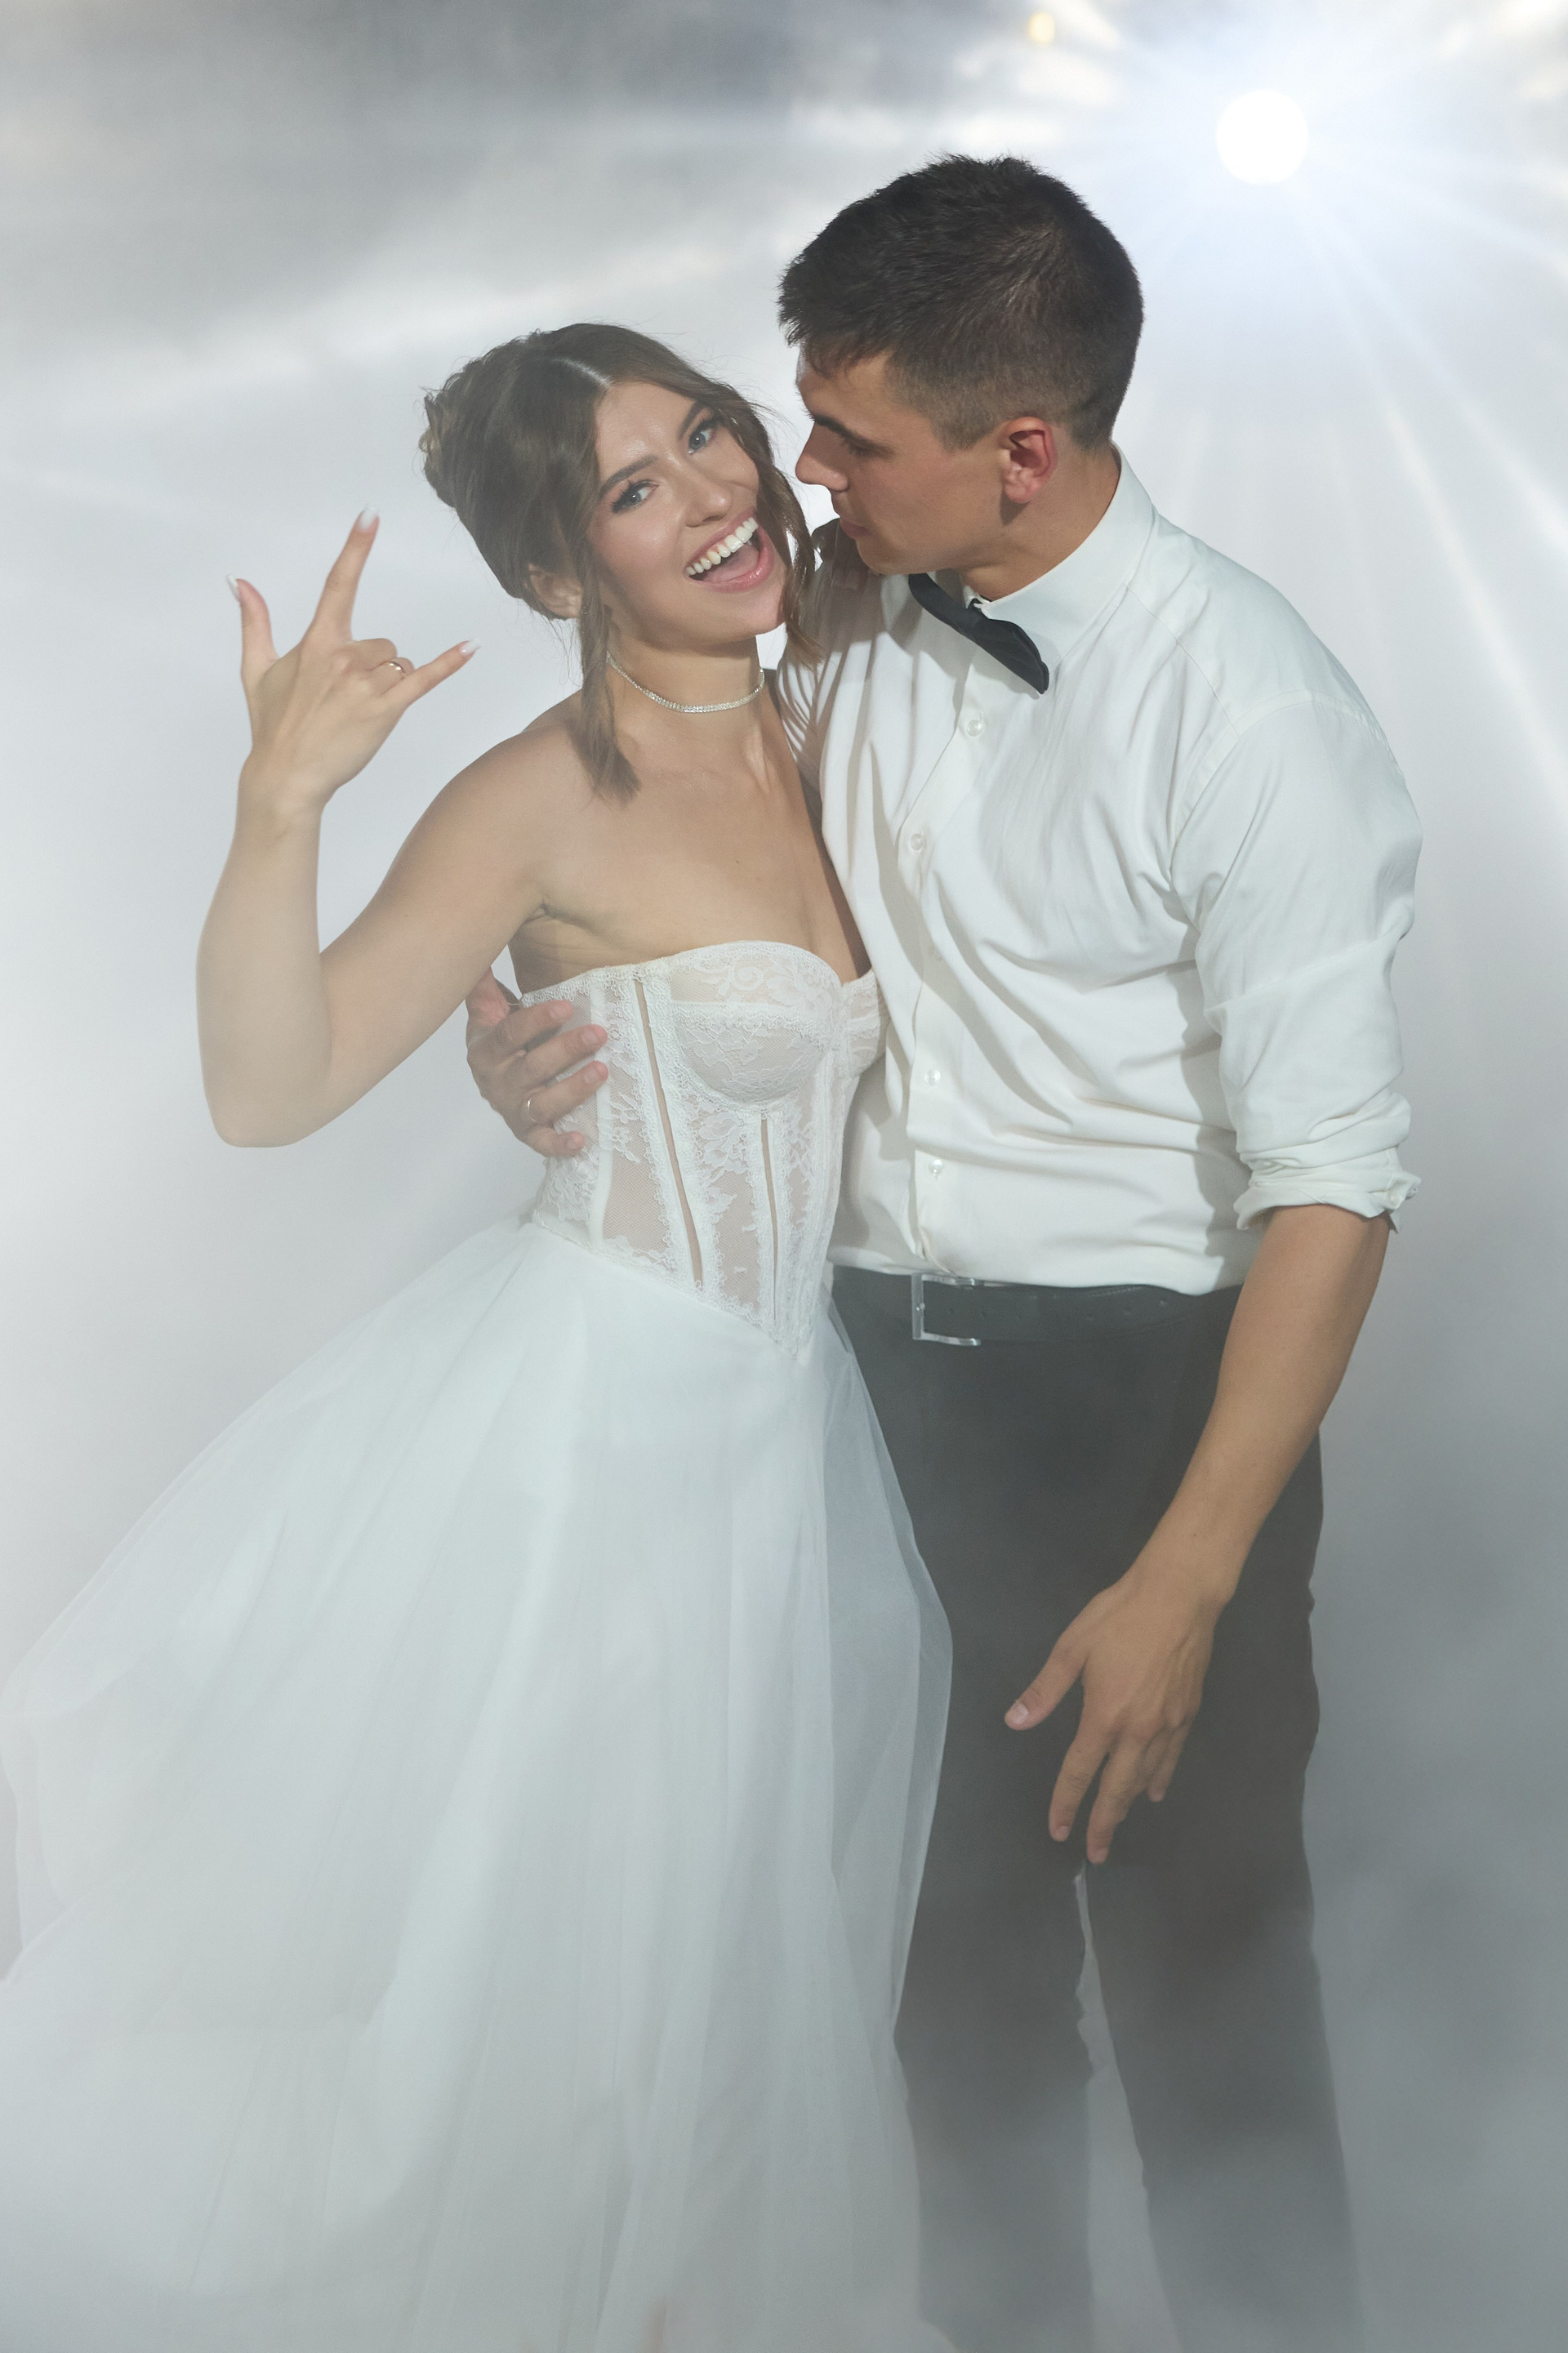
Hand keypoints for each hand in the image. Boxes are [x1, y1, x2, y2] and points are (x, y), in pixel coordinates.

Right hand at [234, 513, 473, 815]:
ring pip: (399, 664)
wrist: (287, 775)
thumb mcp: (256, 670)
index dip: (355, 548)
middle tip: (346, 700)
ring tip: (360, 712)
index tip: (370, 516)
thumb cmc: (272, 725)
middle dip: (374, 666)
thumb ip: (254, 622)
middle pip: (383, 643)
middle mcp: (343, 657)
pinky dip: (449, 664)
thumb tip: (241, 583)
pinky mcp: (387, 710)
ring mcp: (366, 684)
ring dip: (389, 683)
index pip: (338, 584)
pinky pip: (424, 679)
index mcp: (316, 642)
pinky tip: (471, 647)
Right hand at [465, 971, 607, 1158]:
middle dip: (565, 1050)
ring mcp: (512, 1110)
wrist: (492, 1080)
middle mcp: (496, 1083)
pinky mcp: (527, 1133)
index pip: (509, 1034)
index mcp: (485, 1051)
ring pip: (541, 1104)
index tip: (566, 1006)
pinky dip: (559, 1144)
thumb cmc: (500, 1040)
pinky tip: (581, 1140)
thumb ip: (484, 987)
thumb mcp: (488, 1012)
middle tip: (599, 1033)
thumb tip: (475, 950)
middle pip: (531, 1068)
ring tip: (602, 1071)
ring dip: (572, 1089)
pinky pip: (542, 1142)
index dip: (536, 1021)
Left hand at [1005, 1562, 1221, 1863]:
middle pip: (1117, 1789)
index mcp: (1104, 1716)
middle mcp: (1137, 1731)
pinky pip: (1172, 1757)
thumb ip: (1045, 1689)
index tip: (1058, 1830)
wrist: (1180, 1596)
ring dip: (1130, 1803)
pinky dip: (1161, 1778)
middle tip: (1096, 1853)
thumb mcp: (1072, 1647)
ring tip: (1119, 1822)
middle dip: (1104, 1824)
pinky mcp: (1188, 1713)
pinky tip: (1156, 1788)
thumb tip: (1015, 1721)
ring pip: (1146, 1777)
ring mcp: (1167, 1725)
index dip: (1066, 1803)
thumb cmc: (1120, 1616)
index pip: (1079, 1771)